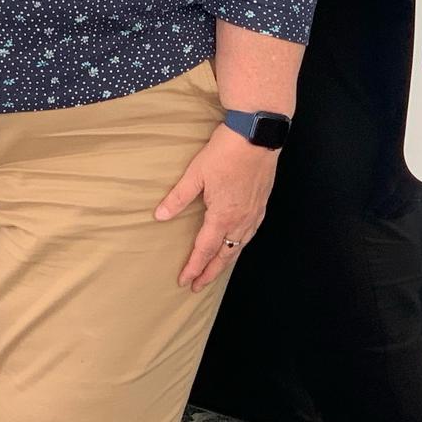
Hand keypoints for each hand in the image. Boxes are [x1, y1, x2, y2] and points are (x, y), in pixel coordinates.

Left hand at [154, 126, 278, 292]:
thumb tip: (160, 216)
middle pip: (225, 255)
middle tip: (198, 286)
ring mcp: (254, 213)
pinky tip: (237, 244)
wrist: (257, 135)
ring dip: (226, 261)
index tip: (185, 281)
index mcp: (223, 216)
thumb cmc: (225, 152)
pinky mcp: (261, 204)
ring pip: (240, 247)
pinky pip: (251, 234)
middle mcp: (241, 220)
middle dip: (210, 273)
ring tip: (215, 270)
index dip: (194, 268)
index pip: (205, 250)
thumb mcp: (196, 174)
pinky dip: (241, 246)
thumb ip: (178, 198)